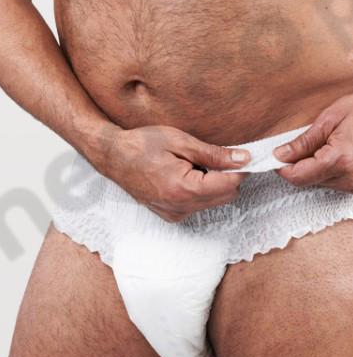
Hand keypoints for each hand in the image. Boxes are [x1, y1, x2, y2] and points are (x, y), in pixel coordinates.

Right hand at [103, 125, 250, 221]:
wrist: (113, 156)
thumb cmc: (142, 144)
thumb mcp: (180, 141)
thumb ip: (214, 154)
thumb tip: (243, 159)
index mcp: (183, 188)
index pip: (229, 185)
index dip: (240, 169)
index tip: (241, 155)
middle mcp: (179, 207)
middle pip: (225, 196)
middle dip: (227, 177)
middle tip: (213, 156)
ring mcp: (174, 214)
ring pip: (213, 202)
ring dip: (213, 184)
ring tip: (193, 165)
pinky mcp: (170, 215)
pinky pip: (197, 206)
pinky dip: (200, 191)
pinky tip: (184, 176)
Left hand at [273, 95, 352, 191]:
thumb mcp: (333, 118)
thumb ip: (304, 140)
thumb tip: (280, 155)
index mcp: (340, 160)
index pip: (296, 176)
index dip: (282, 167)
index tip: (277, 156)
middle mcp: (350, 179)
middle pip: (306, 181)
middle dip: (299, 165)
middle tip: (307, 144)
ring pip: (320, 182)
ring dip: (316, 167)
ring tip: (331, 145)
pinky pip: (335, 182)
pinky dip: (330, 170)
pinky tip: (341, 153)